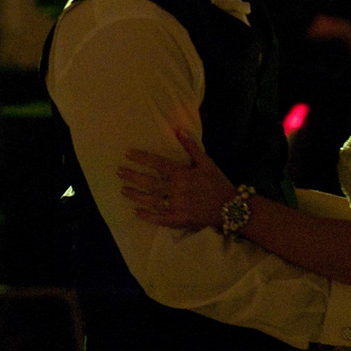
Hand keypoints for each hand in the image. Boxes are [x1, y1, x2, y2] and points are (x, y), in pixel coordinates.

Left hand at [118, 129, 233, 230]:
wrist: (230, 208)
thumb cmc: (218, 183)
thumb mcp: (207, 162)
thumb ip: (192, 147)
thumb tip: (179, 130)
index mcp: (183, 174)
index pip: (158, 164)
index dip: (142, 158)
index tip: (128, 154)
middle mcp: (178, 190)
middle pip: (150, 182)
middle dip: (133, 176)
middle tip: (119, 172)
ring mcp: (178, 206)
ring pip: (152, 200)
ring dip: (136, 195)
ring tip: (123, 190)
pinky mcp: (180, 220)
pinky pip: (160, 218)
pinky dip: (148, 216)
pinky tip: (136, 212)